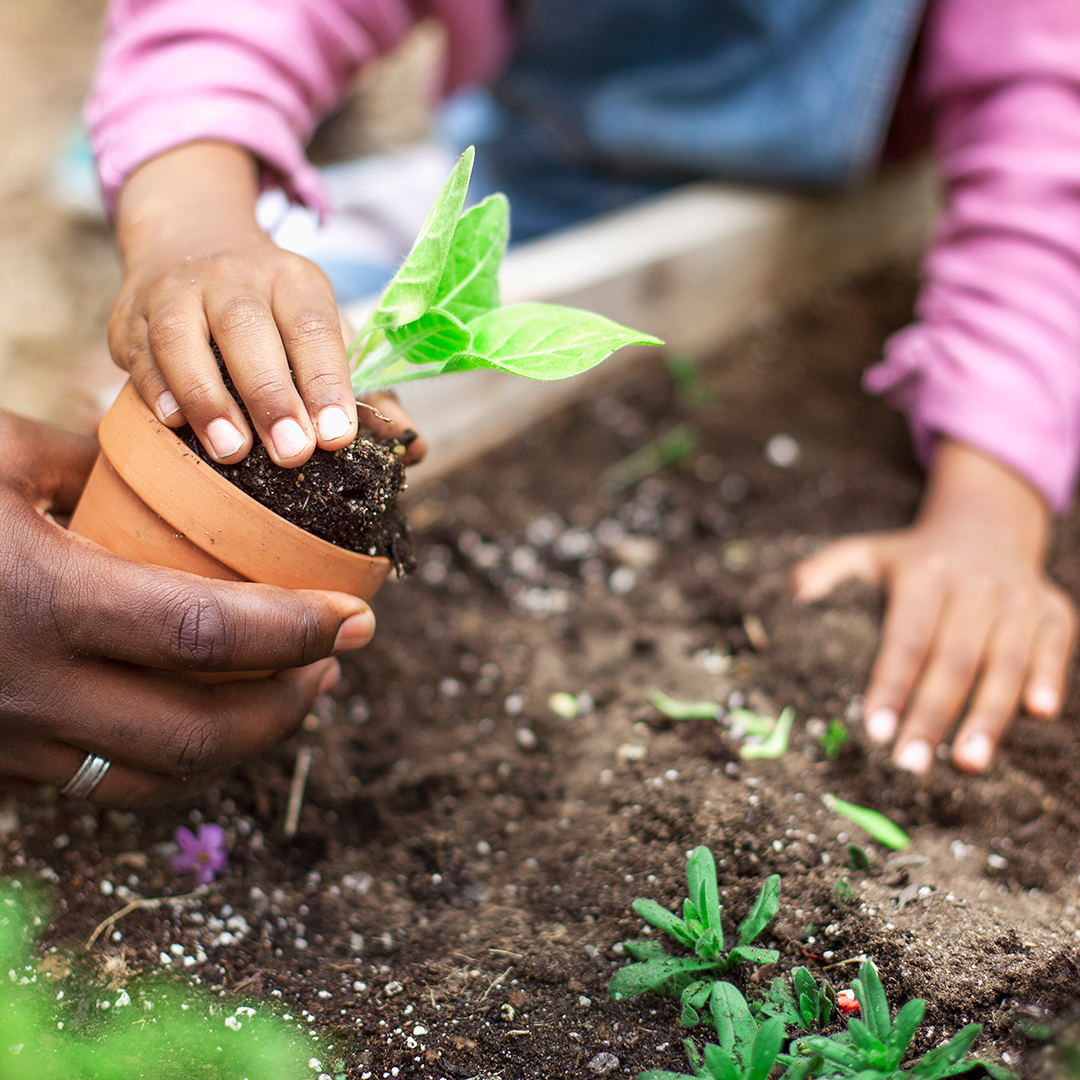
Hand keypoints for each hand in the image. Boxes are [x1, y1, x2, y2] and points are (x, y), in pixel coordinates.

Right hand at [0, 409, 377, 806]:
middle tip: (338, 659)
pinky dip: (175, 757)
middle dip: (291, 704)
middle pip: (202, 733)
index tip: (359, 616)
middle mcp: (30, 691)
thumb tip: (166, 459)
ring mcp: (9, 741)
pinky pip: (105, 780)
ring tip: (291, 689)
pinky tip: (203, 712)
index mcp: (41, 602)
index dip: (300, 633)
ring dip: (243, 741)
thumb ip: (86, 458)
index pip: (210, 638)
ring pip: (158, 774)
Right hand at [109, 141, 424, 468]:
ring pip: (182, 338)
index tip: (338, 436)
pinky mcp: (129, 316)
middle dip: (271, 395)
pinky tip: (174, 424)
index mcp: (293, 280)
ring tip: (232, 451)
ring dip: (207, 398)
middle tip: (293, 453)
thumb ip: (367, 390)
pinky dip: (156, 389)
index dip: (326, 381)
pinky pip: (137, 353)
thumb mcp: (325, 331)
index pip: (314, 326)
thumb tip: (412, 447)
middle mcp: (232, 276)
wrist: (189, 240)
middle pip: (247, 329)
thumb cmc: (274, 312)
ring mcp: (174, 292)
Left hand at [792, 439, 1074, 773]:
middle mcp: (975, 585)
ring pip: (1004, 663)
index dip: (891, 686)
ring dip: (988, 716)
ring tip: (968, 763)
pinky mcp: (1055, 610)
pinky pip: (1053, 648)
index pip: (906, 639)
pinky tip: (1037, 714)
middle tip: (911, 763)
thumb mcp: (867, 553)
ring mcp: (1019, 597)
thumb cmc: (915, 559)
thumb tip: (795, 593)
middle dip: (932, 716)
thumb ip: (827, 569)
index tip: (874, 730)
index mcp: (925, 576)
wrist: (987, 527)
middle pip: (953, 660)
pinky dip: (1048, 678)